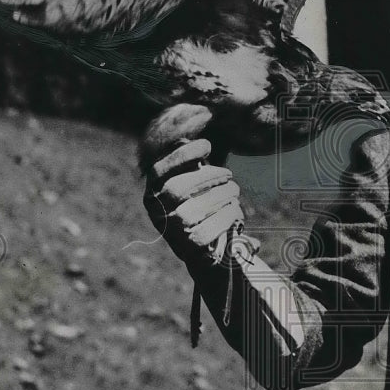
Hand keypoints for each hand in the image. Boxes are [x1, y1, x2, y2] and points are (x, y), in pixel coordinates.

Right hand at [143, 137, 243, 264]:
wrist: (208, 252)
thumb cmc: (203, 208)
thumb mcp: (194, 186)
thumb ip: (191, 166)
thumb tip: (185, 138)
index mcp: (153, 194)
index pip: (158, 171)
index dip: (182, 155)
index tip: (207, 145)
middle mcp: (158, 214)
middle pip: (177, 189)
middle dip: (208, 177)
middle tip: (229, 175)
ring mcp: (173, 234)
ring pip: (194, 210)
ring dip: (221, 196)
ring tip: (234, 192)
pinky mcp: (191, 250)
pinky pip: (210, 229)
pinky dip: (227, 217)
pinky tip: (236, 212)